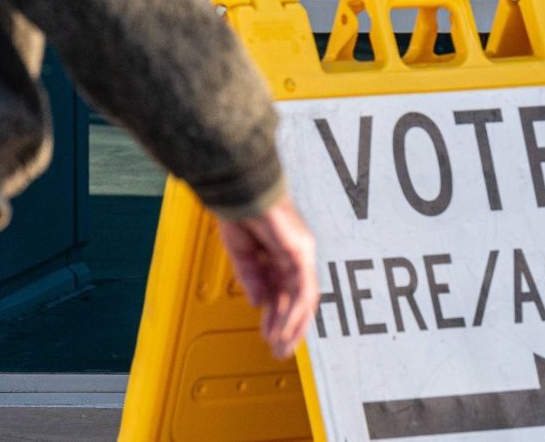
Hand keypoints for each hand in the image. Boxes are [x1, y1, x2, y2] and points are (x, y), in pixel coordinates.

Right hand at [216, 198, 318, 358]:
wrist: (240, 192)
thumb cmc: (240, 213)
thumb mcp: (243, 256)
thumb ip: (252, 279)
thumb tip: (258, 303)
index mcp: (279, 255)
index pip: (284, 294)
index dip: (276, 318)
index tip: (269, 337)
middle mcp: (294, 255)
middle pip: (298, 301)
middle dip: (288, 329)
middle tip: (280, 352)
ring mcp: (300, 253)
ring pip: (304, 299)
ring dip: (293, 327)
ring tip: (282, 348)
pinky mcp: (300, 251)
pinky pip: (302, 289)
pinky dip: (294, 312)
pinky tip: (284, 328)